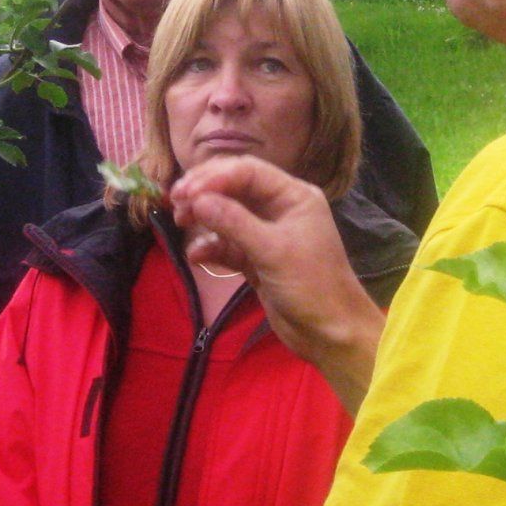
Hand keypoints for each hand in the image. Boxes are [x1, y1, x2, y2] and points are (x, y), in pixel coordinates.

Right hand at [169, 156, 386, 411]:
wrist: (330, 334)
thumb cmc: (310, 286)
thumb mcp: (272, 251)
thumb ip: (233, 222)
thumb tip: (196, 200)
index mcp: (293, 196)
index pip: (248, 171)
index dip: (214, 177)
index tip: (185, 192)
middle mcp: (280, 208)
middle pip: (235, 188)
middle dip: (205, 193)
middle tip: (175, 202)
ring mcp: (267, 234)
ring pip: (228, 215)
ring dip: (204, 218)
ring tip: (181, 223)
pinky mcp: (257, 259)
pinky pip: (227, 244)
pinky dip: (211, 247)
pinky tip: (196, 257)